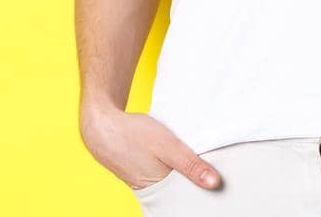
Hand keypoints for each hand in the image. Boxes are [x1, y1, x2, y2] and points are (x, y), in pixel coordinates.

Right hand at [78, 100, 221, 191]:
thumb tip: (215, 184)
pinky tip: (174, 154)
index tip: (220, 182)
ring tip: (195, 159)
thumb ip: (190, 164)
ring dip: (181, 170)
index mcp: (160, 189)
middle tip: (210, 167)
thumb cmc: (132, 134)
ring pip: (170, 178)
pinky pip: (161, 171)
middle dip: (194, 180)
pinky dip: (169, 165)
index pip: (188, 195)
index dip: (203, 188)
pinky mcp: (139, 170)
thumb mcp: (168, 145)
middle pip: (180, 188)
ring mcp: (143, 180)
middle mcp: (151, 189)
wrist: (100, 125)